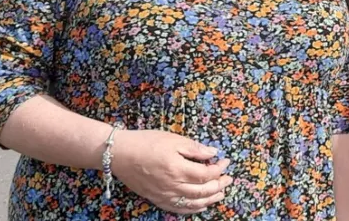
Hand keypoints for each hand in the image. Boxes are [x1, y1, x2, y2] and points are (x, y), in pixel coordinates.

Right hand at [110, 129, 232, 214]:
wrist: (120, 154)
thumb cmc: (146, 143)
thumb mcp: (173, 140)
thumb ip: (195, 149)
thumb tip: (213, 153)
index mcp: (178, 169)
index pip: (206, 174)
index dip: (219, 169)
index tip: (226, 161)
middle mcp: (172, 186)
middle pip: (202, 191)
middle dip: (219, 185)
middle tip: (228, 178)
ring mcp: (164, 195)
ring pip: (192, 203)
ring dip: (209, 199)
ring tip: (220, 193)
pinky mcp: (157, 199)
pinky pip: (178, 209)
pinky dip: (192, 208)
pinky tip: (201, 205)